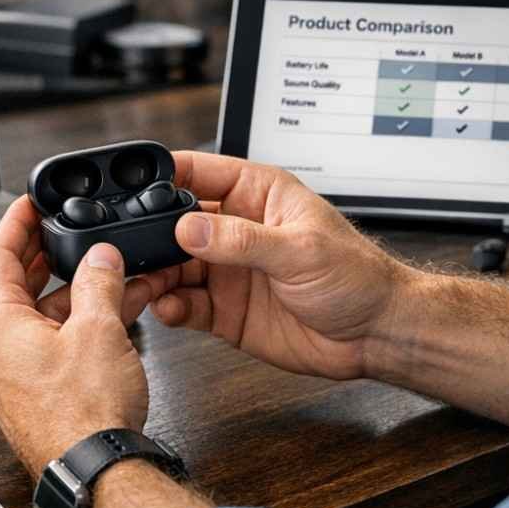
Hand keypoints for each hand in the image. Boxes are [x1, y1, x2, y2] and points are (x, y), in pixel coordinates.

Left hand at [0, 197, 155, 477]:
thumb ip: (98, 282)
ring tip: (114, 273)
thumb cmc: (84, 415)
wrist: (95, 473)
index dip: (16, 223)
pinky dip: (79, 325)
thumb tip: (100, 258)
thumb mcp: (98, 329)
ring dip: (76, 294)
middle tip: (70, 231)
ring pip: (41, 318)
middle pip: (17, 286)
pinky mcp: (34, 396)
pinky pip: (52, 346)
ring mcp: (12, 376)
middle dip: (51, 258)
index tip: (28, 203)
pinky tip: (114, 313)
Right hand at [140, 152, 420, 380]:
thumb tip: (191, 228)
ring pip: (173, 265)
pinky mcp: (225, 309)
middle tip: (132, 249)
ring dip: (155, 274)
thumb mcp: (301, 249)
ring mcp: (228, 270)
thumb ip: (242, 240)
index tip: (133, 188)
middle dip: (150, 234)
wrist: (376, 334)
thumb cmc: (357, 277)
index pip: (199, 173)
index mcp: (257, 195)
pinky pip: (184, 303)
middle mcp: (236, 229)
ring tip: (146, 283)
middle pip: (175, 222)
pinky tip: (169, 308)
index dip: (165, 176)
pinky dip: (170, 306)